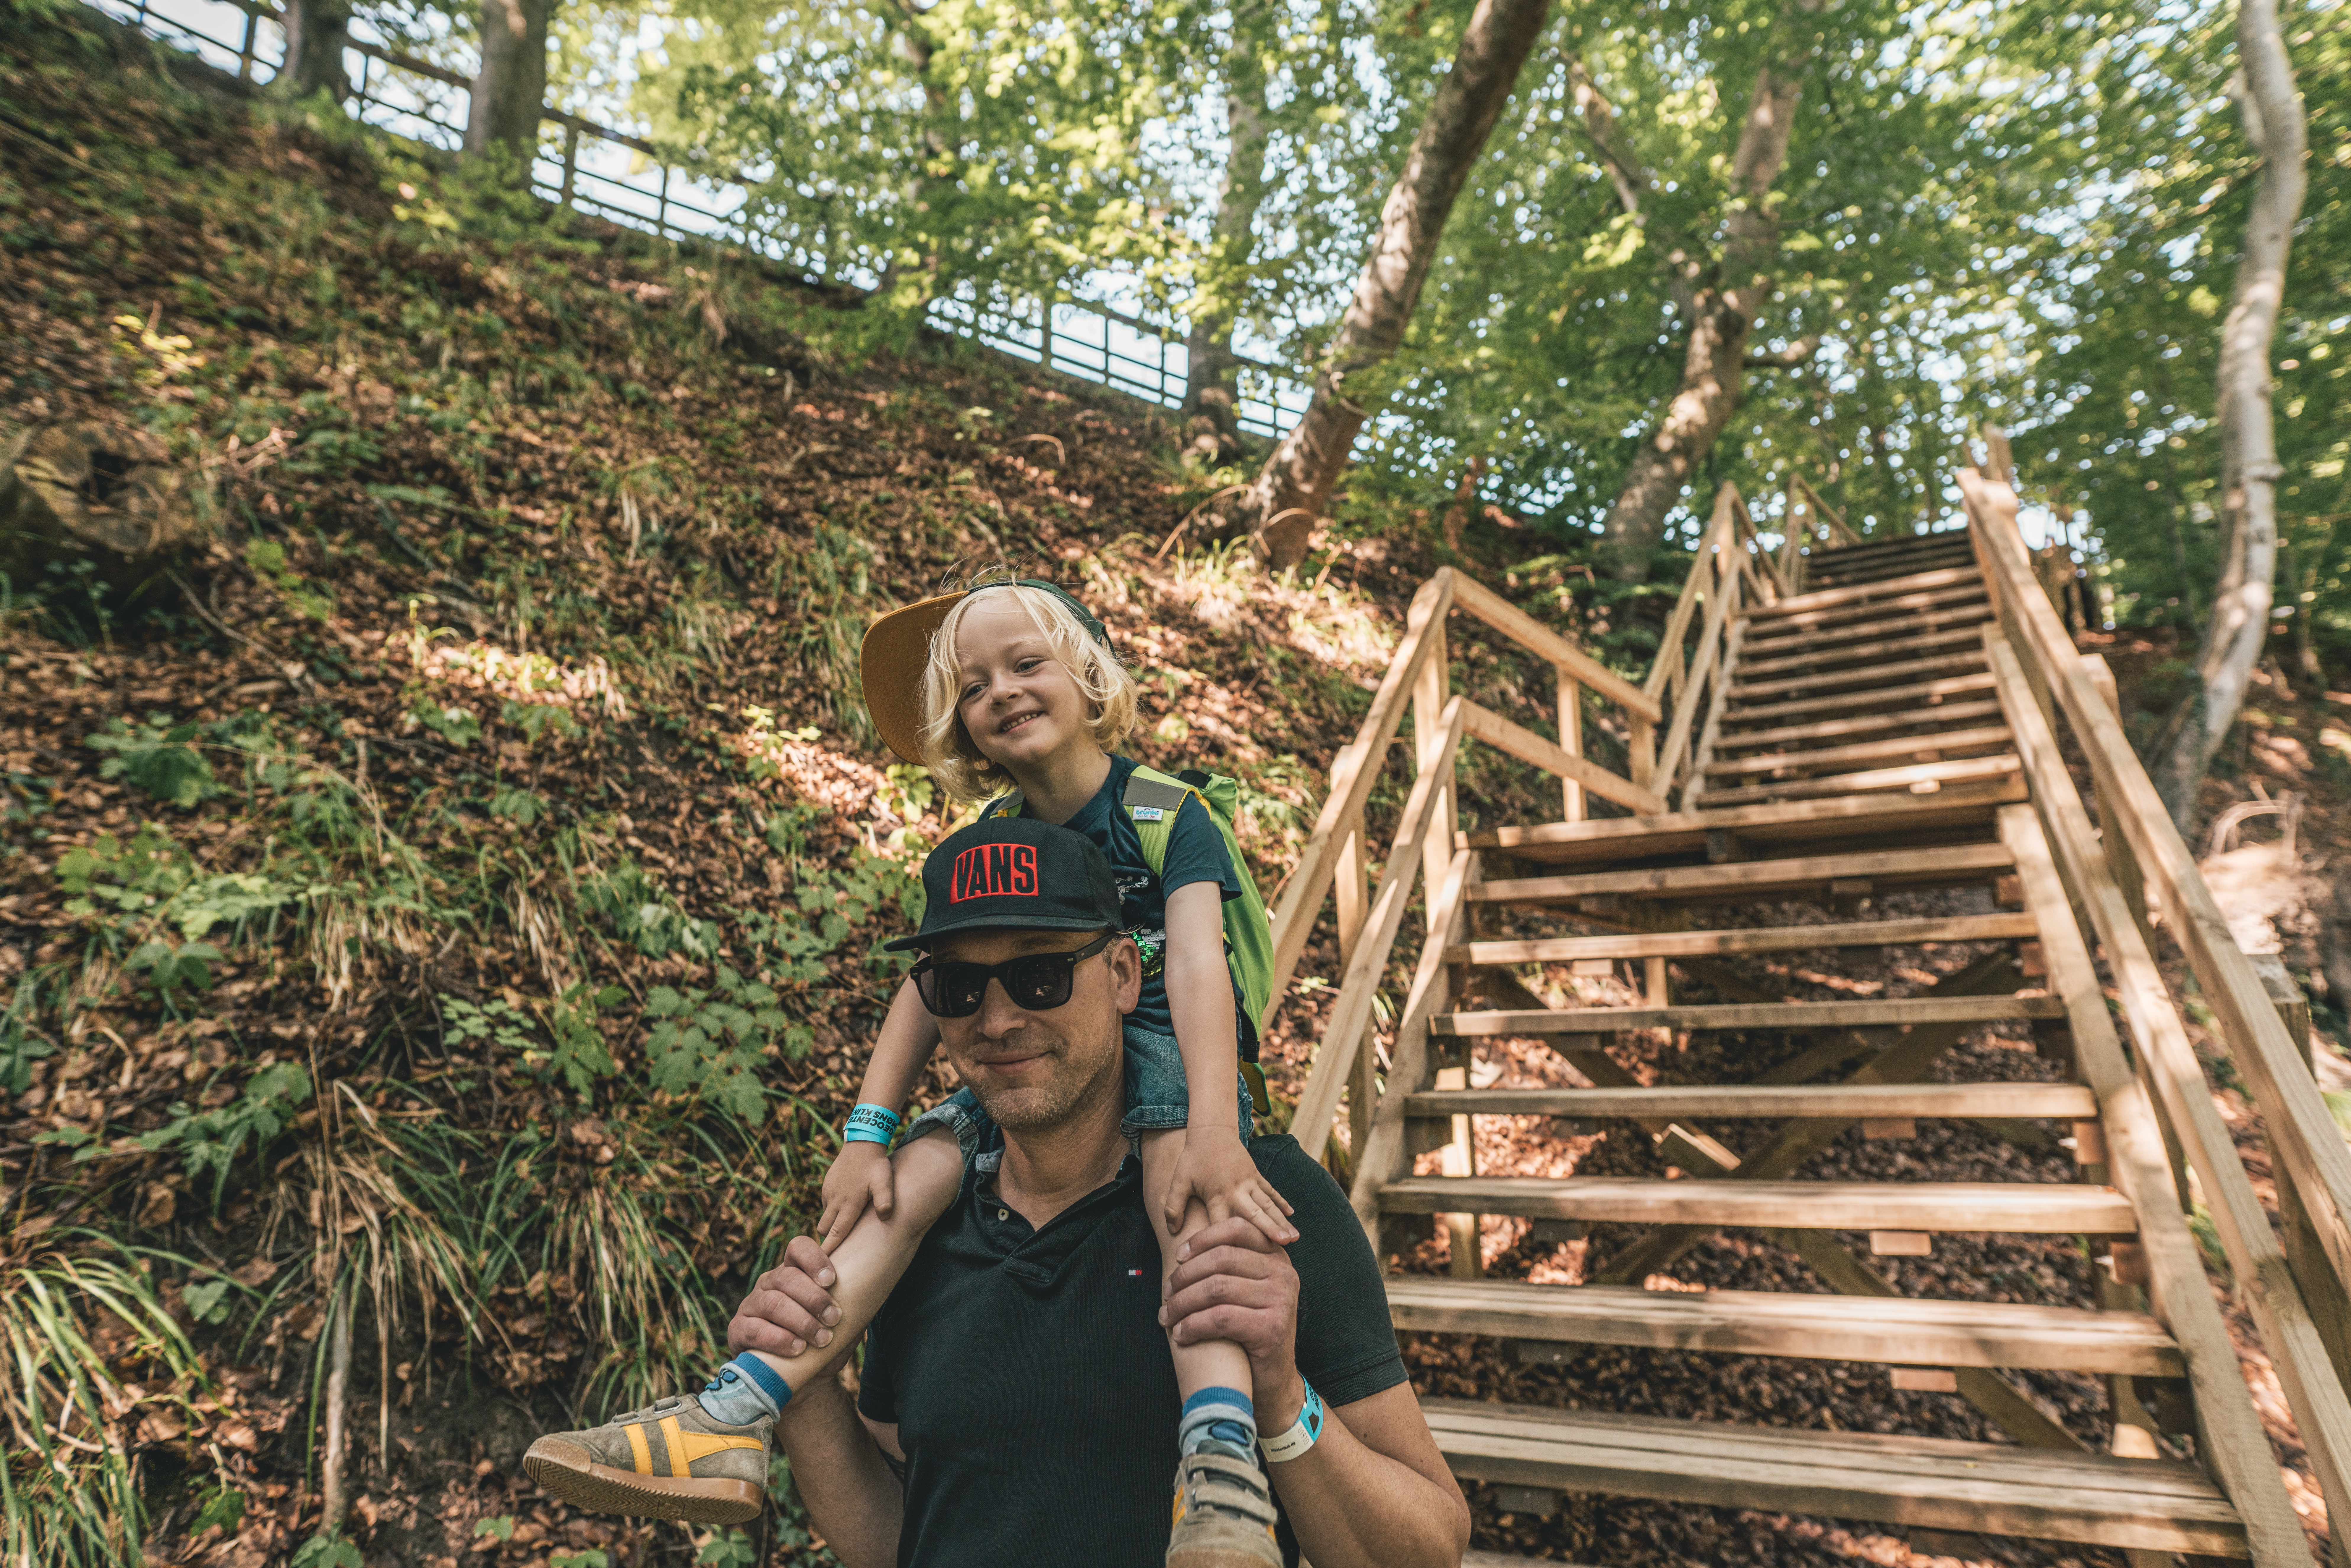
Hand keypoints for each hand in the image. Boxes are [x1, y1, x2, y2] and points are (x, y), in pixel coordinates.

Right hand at [728, 1236, 851, 1383]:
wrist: (803, 1381)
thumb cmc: (824, 1344)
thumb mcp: (842, 1321)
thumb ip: (854, 1301)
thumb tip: (878, 1282)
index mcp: (793, 1272)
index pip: (798, 1248)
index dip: (814, 1259)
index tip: (832, 1280)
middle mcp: (769, 1283)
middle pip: (786, 1277)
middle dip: (814, 1298)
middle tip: (835, 1318)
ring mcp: (751, 1305)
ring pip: (772, 1302)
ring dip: (800, 1320)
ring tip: (821, 1338)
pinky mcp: (738, 1330)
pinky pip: (754, 1328)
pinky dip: (778, 1339)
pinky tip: (797, 1348)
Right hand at [817, 1141, 895, 1249]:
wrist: (862, 1142)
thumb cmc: (876, 1164)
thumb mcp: (885, 1182)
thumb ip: (885, 1200)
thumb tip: (885, 1216)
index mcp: (849, 1204)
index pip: (836, 1233)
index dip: (829, 1250)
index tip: (823, 1264)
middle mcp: (835, 1201)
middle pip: (825, 1229)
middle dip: (829, 1238)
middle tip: (838, 1246)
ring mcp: (828, 1192)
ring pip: (825, 1216)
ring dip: (832, 1222)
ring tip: (845, 1224)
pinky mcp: (827, 1185)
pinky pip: (826, 1203)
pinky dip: (832, 1208)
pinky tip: (846, 1204)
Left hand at [1159, 1216, 1305, 1428]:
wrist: (1273, 1382)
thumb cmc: (1250, 1332)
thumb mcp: (1247, 1291)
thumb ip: (1230, 1267)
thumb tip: (1183, 1251)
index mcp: (1277, 1257)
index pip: (1237, 1230)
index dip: (1203, 1239)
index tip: (1179, 1257)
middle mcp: (1284, 1273)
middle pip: (1221, 1259)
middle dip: (1185, 1276)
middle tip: (1166, 1294)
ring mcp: (1281, 1300)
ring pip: (1216, 1288)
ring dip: (1182, 1303)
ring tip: (1166, 1316)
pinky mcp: (1271, 1328)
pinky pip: (1219, 1318)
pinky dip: (1192, 1325)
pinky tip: (1180, 1335)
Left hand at [1160, 1128, 1297, 1243]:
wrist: (1211, 1130)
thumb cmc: (1193, 1158)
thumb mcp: (1179, 1181)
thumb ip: (1173, 1207)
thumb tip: (1172, 1232)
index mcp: (1217, 1195)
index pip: (1224, 1223)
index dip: (1231, 1241)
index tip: (1241, 1258)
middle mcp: (1236, 1190)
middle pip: (1255, 1214)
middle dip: (1270, 1229)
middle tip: (1284, 1244)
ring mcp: (1249, 1182)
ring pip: (1268, 1204)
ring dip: (1281, 1220)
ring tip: (1294, 1237)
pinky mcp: (1256, 1175)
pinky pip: (1271, 1190)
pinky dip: (1281, 1202)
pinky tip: (1291, 1214)